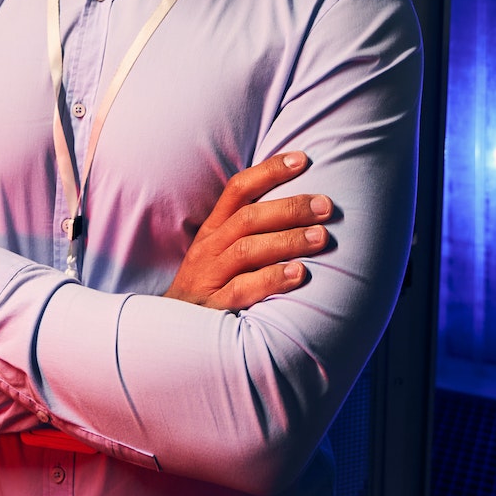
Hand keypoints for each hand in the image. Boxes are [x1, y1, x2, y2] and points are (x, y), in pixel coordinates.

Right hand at [164, 151, 335, 310]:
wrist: (170, 337)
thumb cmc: (212, 286)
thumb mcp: (221, 252)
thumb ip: (251, 229)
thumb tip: (300, 204)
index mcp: (214, 229)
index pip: (238, 189)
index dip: (269, 170)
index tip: (302, 158)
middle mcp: (209, 248)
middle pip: (248, 218)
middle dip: (290, 208)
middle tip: (326, 206)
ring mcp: (210, 277)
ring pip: (247, 250)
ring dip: (287, 240)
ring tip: (321, 238)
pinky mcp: (214, 308)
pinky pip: (242, 290)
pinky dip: (272, 280)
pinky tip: (299, 274)